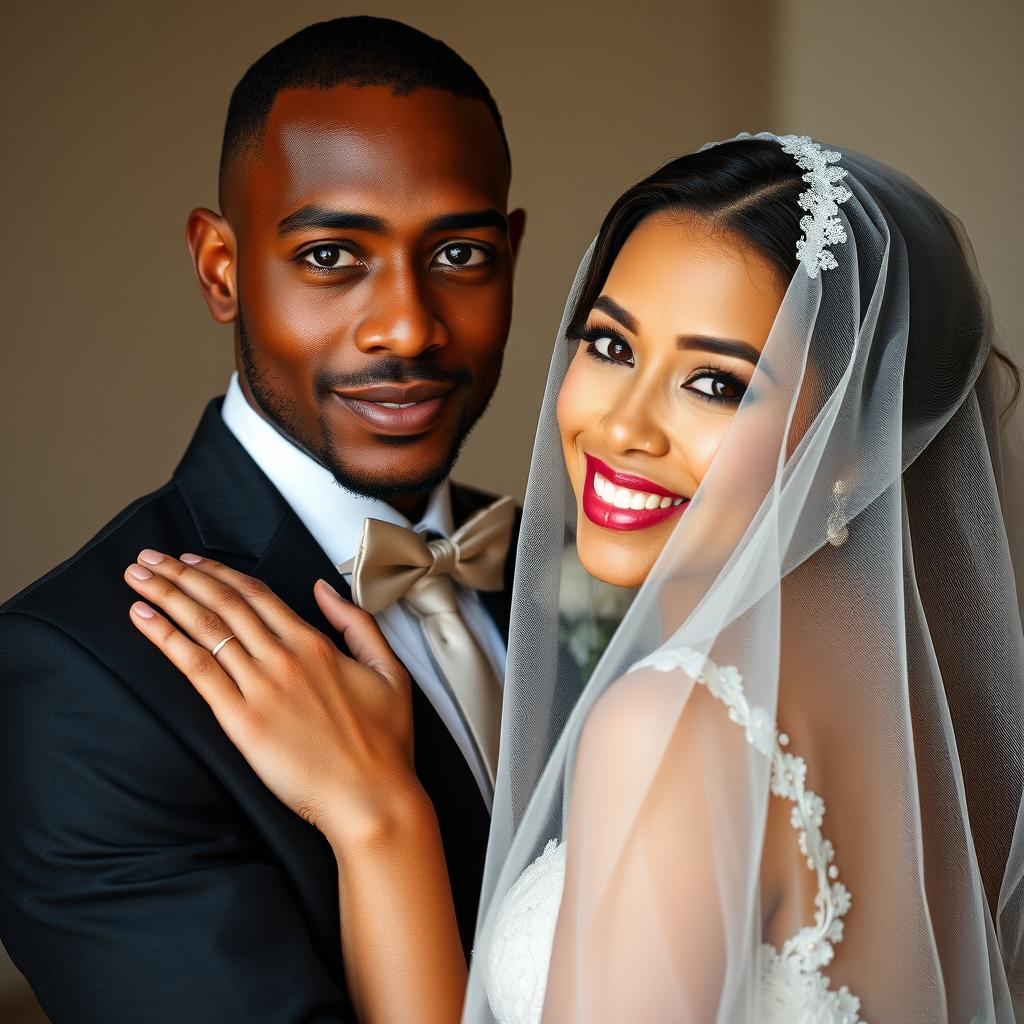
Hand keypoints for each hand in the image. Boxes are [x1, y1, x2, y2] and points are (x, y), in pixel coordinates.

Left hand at [123, 549, 423, 848]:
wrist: (371, 797)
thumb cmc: (384, 741)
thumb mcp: (389, 669)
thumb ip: (356, 623)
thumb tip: (323, 588)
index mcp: (315, 644)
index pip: (256, 595)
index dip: (219, 572)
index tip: (191, 561)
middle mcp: (283, 657)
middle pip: (223, 602)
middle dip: (181, 574)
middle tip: (148, 557)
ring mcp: (260, 687)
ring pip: (205, 627)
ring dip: (167, 595)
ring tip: (138, 576)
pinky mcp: (241, 721)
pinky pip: (197, 669)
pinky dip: (166, 639)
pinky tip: (144, 619)